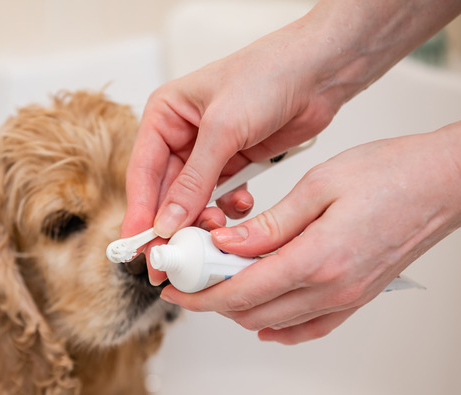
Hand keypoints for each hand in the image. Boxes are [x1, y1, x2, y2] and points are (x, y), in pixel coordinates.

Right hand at [121, 23, 342, 253]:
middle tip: (173, 258)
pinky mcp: (235, 163)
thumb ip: (194, 180)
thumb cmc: (268, 75)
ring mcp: (208, 152)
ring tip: (216, 230)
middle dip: (172, 225)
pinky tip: (243, 206)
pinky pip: (221, 197)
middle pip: (165, 192)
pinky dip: (229, 209)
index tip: (140, 246)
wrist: (319, 70)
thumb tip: (167, 222)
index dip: (140, 212)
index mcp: (164, 115)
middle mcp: (181, 135)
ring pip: (193, 200)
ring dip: (203, 219)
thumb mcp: (224, 129)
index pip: (142, 172)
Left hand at [159, 132, 460, 343]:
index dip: (201, 293)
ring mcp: (347, 299)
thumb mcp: (319, 185)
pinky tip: (260, 312)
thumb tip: (226, 246)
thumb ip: (269, 224)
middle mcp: (332, 289)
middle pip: (252, 312)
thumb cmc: (391, 173)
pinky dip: (276, 324)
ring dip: (240, 307)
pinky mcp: (357, 299)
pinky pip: (308, 327)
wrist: (446, 184)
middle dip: (212, 299)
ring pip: (275, 321)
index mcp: (318, 259)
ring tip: (219, 279)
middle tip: (192, 276)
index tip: (176, 285)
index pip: (242, 292)